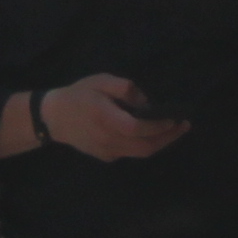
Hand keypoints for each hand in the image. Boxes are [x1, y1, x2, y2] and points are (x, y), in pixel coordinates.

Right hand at [40, 75, 188, 159]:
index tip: (175, 118)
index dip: (159, 126)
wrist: (53, 118)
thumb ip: (125, 88)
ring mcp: (106, 152)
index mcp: (106, 118)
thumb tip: (146, 102)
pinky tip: (151, 134)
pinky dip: (144, 145)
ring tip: (173, 131)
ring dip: (159, 143)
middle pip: (144, 147)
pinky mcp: (105, 157)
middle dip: (168, 138)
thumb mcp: (101, 81)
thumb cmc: (79, 95)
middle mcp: (108, 139)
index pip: (138, 128)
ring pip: (139, 153)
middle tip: (183, 127)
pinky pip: (130, 153)